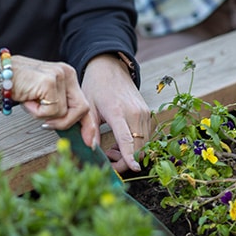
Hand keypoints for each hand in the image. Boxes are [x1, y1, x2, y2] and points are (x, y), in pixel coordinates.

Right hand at [9, 55, 98, 147]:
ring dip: (44, 115)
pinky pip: (51, 112)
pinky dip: (37, 112)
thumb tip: (69, 128)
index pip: (84, 103)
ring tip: (30, 103)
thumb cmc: (16, 85)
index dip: (89, 125)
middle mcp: (67, 73)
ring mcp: (60, 76)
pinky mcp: (50, 82)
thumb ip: (58, 106)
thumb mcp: (42, 95)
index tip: (90, 142)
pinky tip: (27, 100)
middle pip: (82, 109)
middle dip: (67, 124)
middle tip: (46, 124)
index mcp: (67, 75)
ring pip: (64, 113)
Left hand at [81, 54, 150, 173]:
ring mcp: (143, 113)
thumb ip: (90, 128)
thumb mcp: (88, 106)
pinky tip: (119, 142)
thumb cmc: (96, 86)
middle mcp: (134, 112)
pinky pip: (145, 136)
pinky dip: (135, 145)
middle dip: (126, 161)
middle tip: (108, 160)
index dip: (129, 156)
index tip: (133, 169)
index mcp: (117, 111)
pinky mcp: (147, 113)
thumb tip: (92, 149)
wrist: (111, 67)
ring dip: (130, 154)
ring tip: (110, 149)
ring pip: (144, 144)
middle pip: (138, 147)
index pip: (126, 139)